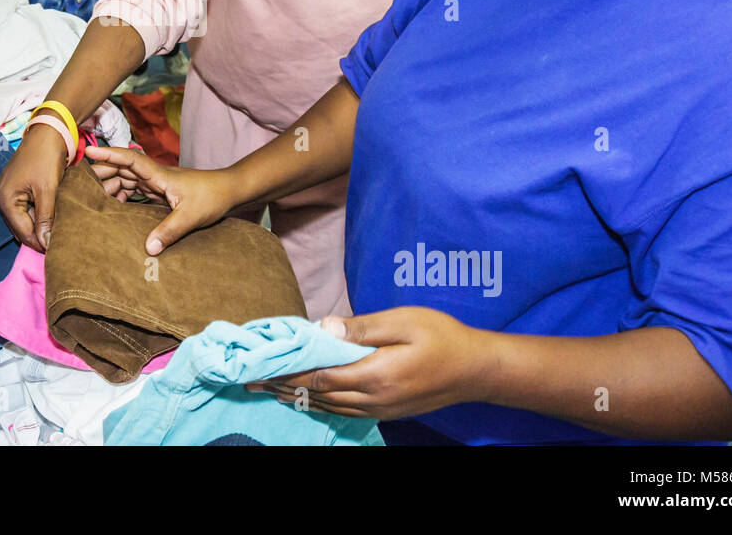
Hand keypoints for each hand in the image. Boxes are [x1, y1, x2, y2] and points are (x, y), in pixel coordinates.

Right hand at [0, 124, 69, 251]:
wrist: (47, 133)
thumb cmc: (46, 158)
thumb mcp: (48, 190)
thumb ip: (45, 218)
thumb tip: (46, 244)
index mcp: (4, 199)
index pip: (22, 232)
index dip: (39, 243)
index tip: (57, 251)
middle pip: (20, 228)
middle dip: (38, 236)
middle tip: (59, 244)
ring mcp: (5, 194)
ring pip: (23, 220)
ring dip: (38, 226)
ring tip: (57, 233)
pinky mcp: (13, 190)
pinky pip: (24, 210)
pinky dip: (36, 215)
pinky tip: (50, 218)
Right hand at [83, 145, 237, 254]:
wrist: (229, 191)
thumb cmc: (213, 197)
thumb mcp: (191, 216)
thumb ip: (169, 231)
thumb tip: (148, 248)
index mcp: (160, 175)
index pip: (130, 160)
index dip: (109, 154)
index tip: (89, 151)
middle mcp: (155, 176)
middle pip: (123, 169)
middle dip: (102, 172)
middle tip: (81, 184)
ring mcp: (158, 183)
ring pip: (127, 179)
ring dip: (111, 185)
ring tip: (94, 198)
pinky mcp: (161, 192)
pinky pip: (136, 190)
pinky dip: (123, 195)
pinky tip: (115, 205)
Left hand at [254, 308, 498, 420]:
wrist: (476, 369)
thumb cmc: (442, 336)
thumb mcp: (403, 320)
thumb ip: (361, 328)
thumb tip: (323, 328)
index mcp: (376, 375)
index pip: (320, 378)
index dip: (289, 374)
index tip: (263, 368)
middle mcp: (374, 398)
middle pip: (320, 396)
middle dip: (285, 388)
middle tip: (255, 382)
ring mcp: (382, 409)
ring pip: (331, 408)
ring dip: (300, 399)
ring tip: (273, 391)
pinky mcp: (389, 411)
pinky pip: (346, 412)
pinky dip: (322, 405)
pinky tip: (311, 399)